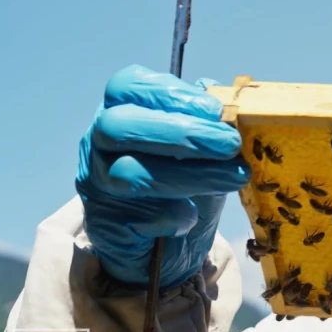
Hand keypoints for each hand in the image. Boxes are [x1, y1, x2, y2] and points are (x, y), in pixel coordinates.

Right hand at [76, 65, 250, 288]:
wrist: (162, 246)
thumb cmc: (183, 184)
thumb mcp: (202, 148)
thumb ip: (208, 122)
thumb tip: (223, 96)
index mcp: (122, 110)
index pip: (128, 86)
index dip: (170, 93)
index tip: (215, 110)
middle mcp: (99, 142)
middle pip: (120, 126)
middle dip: (180, 132)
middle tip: (231, 144)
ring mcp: (96, 183)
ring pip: (129, 172)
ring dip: (190, 174)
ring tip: (235, 176)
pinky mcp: (104, 224)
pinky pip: (138, 216)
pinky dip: (175, 215)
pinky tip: (194, 216)